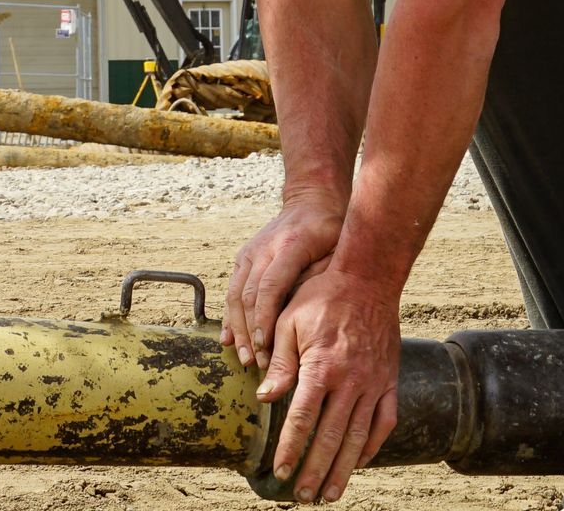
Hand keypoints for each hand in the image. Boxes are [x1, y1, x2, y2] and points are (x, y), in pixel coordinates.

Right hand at [222, 198, 343, 369]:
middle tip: (258, 362)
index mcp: (290, 246)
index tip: (265, 347)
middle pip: (248, 295)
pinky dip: (229, 316)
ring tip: (244, 357)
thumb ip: (319, 280)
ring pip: (235, 294)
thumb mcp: (336, 251)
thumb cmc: (331, 230)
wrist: (311, 201)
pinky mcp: (243, 257)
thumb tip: (304, 317)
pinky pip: (232, 289)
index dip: (264, 319)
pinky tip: (228, 338)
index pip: (270, 287)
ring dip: (237, 329)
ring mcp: (250, 252)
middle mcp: (264, 248)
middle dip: (250, 333)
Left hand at [259, 269, 400, 503]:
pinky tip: (358, 463)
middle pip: (331, 437)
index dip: (291, 448)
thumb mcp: (290, 321)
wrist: (369, 278)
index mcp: (322, 366)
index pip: (302, 418)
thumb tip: (265, 398)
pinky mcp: (390, 381)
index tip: (281, 471)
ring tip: (329, 494)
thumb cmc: (323, 296)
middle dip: (315, 470)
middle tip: (303, 496)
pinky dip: (372, 446)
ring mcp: (374, 383)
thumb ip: (280, 362)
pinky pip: (384, 422)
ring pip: (359, 437)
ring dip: (343, 469)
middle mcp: (351, 380)